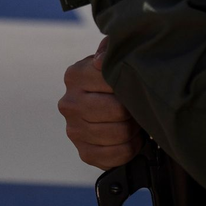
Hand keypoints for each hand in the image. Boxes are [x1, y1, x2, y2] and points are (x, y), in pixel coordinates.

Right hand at [57, 38, 141, 168]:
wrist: (105, 104)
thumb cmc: (113, 78)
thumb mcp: (112, 56)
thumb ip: (110, 49)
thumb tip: (102, 59)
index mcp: (74, 75)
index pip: (112, 80)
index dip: (130, 83)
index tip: (133, 83)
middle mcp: (68, 103)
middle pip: (117, 110)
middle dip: (133, 109)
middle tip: (137, 106)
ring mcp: (73, 130)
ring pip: (119, 133)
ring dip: (133, 129)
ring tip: (134, 120)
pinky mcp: (84, 153)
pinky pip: (117, 155)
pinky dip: (130, 147)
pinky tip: (130, 137)